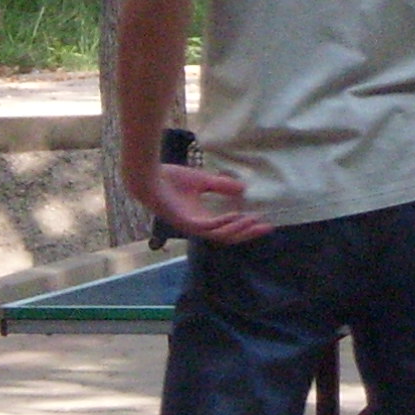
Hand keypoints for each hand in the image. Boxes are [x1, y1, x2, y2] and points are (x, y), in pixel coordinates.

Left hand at [136, 162, 270, 244]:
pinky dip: (224, 223)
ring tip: (255, 220)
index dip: (245, 227)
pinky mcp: (185, 222)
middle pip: (227, 236)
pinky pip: (208, 227)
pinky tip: (237, 215)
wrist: (147, 177)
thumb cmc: (170, 178)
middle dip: (248, 233)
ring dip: (239, 228)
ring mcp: (190, 226)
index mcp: (200, 218)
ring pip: (220, 234)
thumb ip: (222, 185)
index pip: (226, 229)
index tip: (262, 220)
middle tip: (267, 227)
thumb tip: (244, 189)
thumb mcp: (203, 180)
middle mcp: (197, 226)